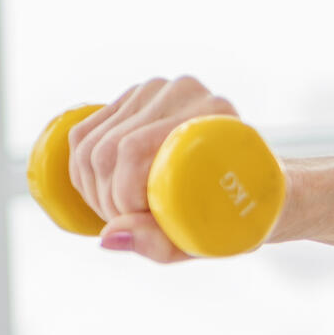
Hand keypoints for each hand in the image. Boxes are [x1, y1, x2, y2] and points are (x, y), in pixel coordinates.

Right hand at [67, 75, 240, 263]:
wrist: (252, 185)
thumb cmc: (238, 215)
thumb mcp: (205, 240)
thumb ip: (158, 243)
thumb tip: (108, 237)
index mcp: (213, 115)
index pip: (134, 150)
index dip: (122, 197)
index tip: (138, 223)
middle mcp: (186, 92)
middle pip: (109, 149)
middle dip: (106, 199)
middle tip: (129, 223)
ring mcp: (155, 91)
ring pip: (90, 144)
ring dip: (92, 191)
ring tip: (122, 213)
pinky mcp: (132, 98)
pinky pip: (81, 135)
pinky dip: (81, 173)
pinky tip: (105, 193)